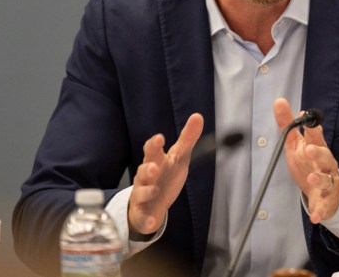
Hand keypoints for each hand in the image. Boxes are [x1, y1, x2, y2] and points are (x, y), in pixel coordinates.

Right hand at [128, 113, 203, 234]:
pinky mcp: (143, 213)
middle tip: (154, 167)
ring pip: (140, 193)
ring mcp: (142, 195)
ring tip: (155, 191)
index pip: (151, 151)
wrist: (153, 204)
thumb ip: (187, 138)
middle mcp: (146, 178)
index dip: (154, 144)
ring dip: (147, 192)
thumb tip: (198, 115)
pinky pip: (143, 218)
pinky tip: (152, 223)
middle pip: (143, 171)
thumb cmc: (165, 176)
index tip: (159, 138)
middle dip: (147, 168)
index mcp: (155, 161)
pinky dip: (147, 221)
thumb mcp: (178, 157)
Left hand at [272, 98, 338, 223]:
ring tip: (310, 177)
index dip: (312, 129)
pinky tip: (315, 217)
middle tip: (307, 149)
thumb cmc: (308, 164)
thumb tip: (279, 101)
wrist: (322, 192)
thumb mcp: (295, 145)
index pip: (316, 137)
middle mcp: (326, 165)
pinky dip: (320, 211)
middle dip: (318, 152)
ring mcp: (328, 183)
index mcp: (317, 150)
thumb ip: (288, 125)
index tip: (307, 119)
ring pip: (327, 179)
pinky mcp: (327, 201)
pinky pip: (325, 207)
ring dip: (319, 178)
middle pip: (326, 156)